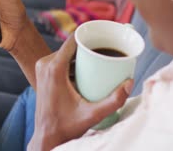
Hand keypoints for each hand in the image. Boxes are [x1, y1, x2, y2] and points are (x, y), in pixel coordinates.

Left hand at [29, 35, 133, 150]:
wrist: (47, 136)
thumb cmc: (66, 126)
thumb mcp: (92, 115)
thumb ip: (113, 101)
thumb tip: (130, 83)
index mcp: (54, 68)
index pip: (73, 39)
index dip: (89, 35)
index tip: (105, 36)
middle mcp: (45, 64)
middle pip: (71, 46)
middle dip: (89, 46)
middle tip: (108, 51)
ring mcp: (42, 68)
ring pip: (66, 53)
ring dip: (82, 54)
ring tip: (100, 60)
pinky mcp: (43, 73)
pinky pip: (61, 60)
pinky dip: (74, 62)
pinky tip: (87, 70)